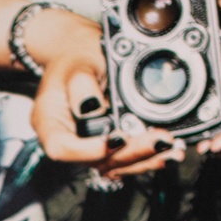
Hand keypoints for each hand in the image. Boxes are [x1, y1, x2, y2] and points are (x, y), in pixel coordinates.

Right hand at [21, 5, 178, 179]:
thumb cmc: (75, 57)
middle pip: (93, 161)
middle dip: (129, 154)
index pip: (61, 148)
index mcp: (49, 122)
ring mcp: (85, 148)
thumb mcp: (76, 64)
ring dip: (143, 161)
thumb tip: (92, 108)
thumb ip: (81, 85)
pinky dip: (145, 158)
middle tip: (159, 141)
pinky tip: (165, 153)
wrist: (82, 55)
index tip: (118, 139)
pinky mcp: (104, 148)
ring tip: (170, 151)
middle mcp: (66, 140)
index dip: (90, 151)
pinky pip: (122, 160)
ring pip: (112, 166)